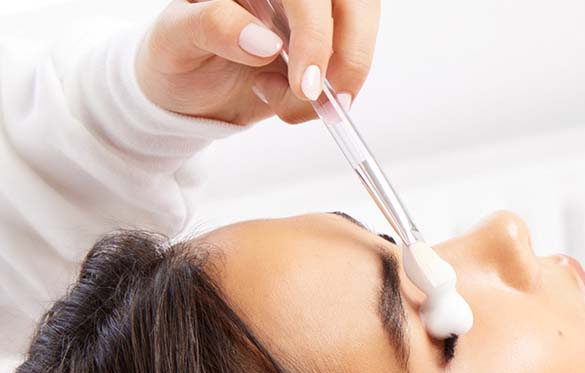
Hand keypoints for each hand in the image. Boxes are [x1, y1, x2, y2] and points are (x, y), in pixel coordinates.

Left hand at [135, 0, 379, 125]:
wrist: (188, 90)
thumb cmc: (176, 55)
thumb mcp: (176, 40)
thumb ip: (213, 27)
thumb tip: (264, 43)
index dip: (315, 31)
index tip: (305, 85)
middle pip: (353, 3)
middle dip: (347, 55)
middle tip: (319, 100)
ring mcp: (310, 14)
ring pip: (360, 29)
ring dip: (342, 78)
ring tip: (291, 102)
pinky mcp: (322, 45)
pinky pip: (350, 64)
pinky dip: (329, 96)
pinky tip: (289, 99)